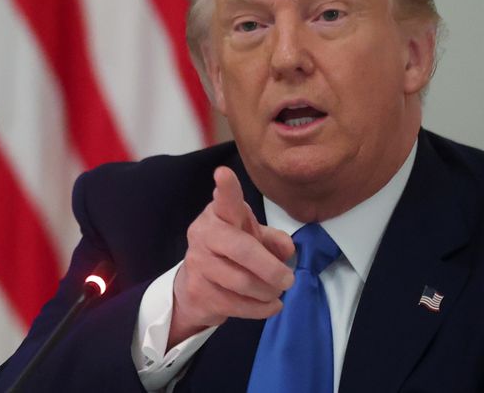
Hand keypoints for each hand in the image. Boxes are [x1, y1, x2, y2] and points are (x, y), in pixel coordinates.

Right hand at [168, 166, 294, 347]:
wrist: (195, 286)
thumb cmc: (231, 252)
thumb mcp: (253, 237)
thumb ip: (272, 238)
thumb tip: (287, 250)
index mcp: (219, 215)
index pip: (224, 200)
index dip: (226, 188)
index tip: (223, 173)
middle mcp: (204, 235)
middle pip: (242, 250)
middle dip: (270, 268)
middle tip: (289, 279)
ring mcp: (198, 264)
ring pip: (242, 282)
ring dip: (268, 292)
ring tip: (277, 292)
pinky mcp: (198, 292)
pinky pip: (238, 305)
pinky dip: (261, 309)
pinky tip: (270, 305)